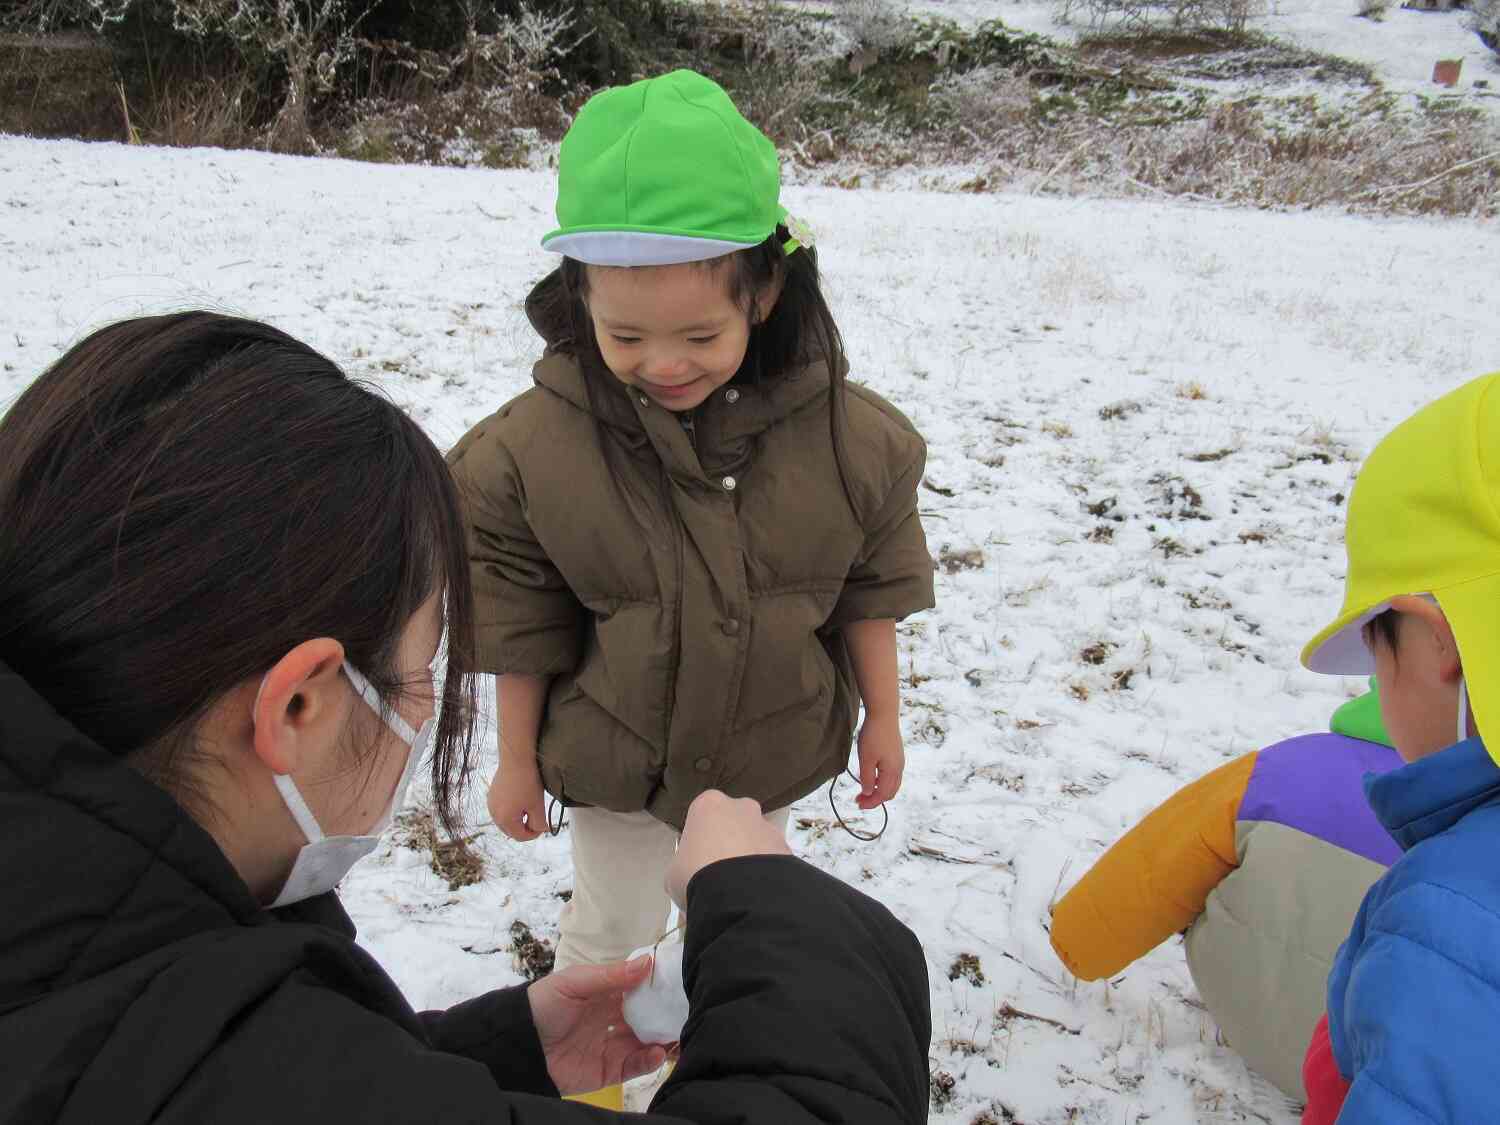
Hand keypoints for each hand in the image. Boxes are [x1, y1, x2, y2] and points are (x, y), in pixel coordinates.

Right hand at [488, 758, 547, 841]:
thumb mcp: (537, 806)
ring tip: (529, 806)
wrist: (516, 758)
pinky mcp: (491, 795)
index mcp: (504, 819)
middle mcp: (494, 814)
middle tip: (538, 817)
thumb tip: (540, 830)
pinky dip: (511, 810)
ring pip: (506, 820)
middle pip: (511, 830)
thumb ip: (538, 823)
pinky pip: (501, 809)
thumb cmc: (528, 781)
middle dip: (525, 827)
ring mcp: (491, 804)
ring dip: (518, 818)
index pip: (520, 836)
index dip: (534, 834)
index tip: (544, 825)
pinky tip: (521, 798)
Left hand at [528, 956, 669, 1094]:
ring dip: (665, 1038)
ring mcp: (613, 1046)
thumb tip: (648, 962)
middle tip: (688, 1009)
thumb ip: (610, 975)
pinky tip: (658, 1052)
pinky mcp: (610, 1070)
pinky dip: (650, 1060)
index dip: (659, 986)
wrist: (520, 1046)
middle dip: (667, 1013)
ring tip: (680, 1033)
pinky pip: (636, 1066)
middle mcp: (614, 1019)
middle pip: (648, 1016)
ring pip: (648, 1041)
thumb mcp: (574, 982)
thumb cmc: (543, 1005)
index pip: (640, 989)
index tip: (681, 981)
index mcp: (606, 995)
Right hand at [667, 790, 792, 908]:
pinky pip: (774, 860)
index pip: (703, 818)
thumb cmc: (696, 875)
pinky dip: (767, 874)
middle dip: (730, 845)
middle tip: (721, 876)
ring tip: (741, 890)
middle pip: (734, 823)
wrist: (739, 895)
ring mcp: (768, 825)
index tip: (698, 864)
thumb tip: (694, 873)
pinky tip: (758, 894)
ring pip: (756, 841)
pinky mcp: (787, 847)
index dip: (701, 842)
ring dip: (750, 860)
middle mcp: (742, 807)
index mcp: (709, 804)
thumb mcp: (675, 872)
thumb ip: (685, 864)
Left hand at [856, 711, 903, 809]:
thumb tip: (867, 792)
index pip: (882, 795)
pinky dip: (881, 781)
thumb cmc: (873, 735)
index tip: (858, 804)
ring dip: (878, 790)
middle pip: (889, 792)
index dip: (870, 802)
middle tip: (859, 799)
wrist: (884, 714)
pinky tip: (870, 777)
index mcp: (892, 771)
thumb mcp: (866, 759)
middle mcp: (899, 768)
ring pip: (891, 784)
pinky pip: (891, 775)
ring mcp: (899, 761)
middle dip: (874, 798)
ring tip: (863, 790)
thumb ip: (866, 778)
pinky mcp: (896, 755)